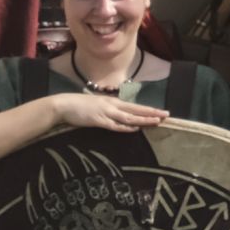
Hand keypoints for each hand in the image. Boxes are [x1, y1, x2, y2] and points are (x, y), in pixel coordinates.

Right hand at [44, 89, 167, 134]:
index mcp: (112, 101)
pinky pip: (115, 125)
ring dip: (143, 119)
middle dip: (152, 113)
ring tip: (156, 121)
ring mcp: (106, 112)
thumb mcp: (97, 105)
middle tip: (167, 115)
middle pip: (136, 109)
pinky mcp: (98, 120)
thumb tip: (117, 114)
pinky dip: (126, 127)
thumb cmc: (79, 105)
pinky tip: (135, 128)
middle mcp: (112, 105)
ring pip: (129, 117)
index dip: (148, 109)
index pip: (134, 106)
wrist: (63, 105)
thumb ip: (108, 109)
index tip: (161, 112)